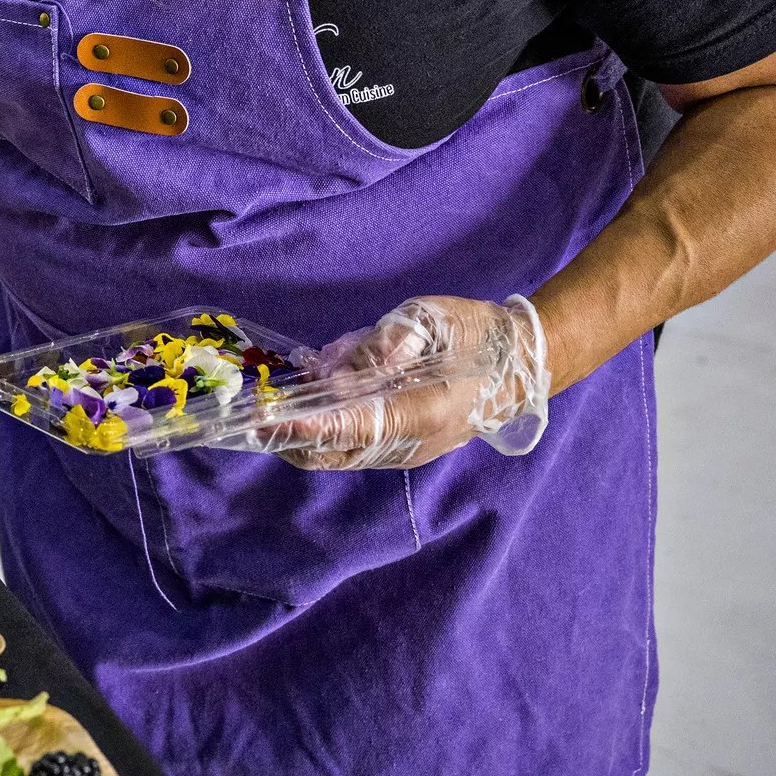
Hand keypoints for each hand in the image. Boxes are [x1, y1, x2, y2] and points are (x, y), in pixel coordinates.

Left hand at [243, 295, 549, 470]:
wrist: (523, 363)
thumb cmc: (477, 334)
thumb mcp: (432, 319)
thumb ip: (385, 341)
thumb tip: (336, 368)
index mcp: (421, 411)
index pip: (352, 425)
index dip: (306, 425)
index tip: (268, 419)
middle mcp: (410, 441)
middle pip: (336, 453)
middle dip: (290, 438)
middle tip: (251, 419)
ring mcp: (408, 450)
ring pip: (340, 455)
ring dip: (303, 436)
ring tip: (272, 410)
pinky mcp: (405, 447)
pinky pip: (354, 447)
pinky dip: (324, 431)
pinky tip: (307, 405)